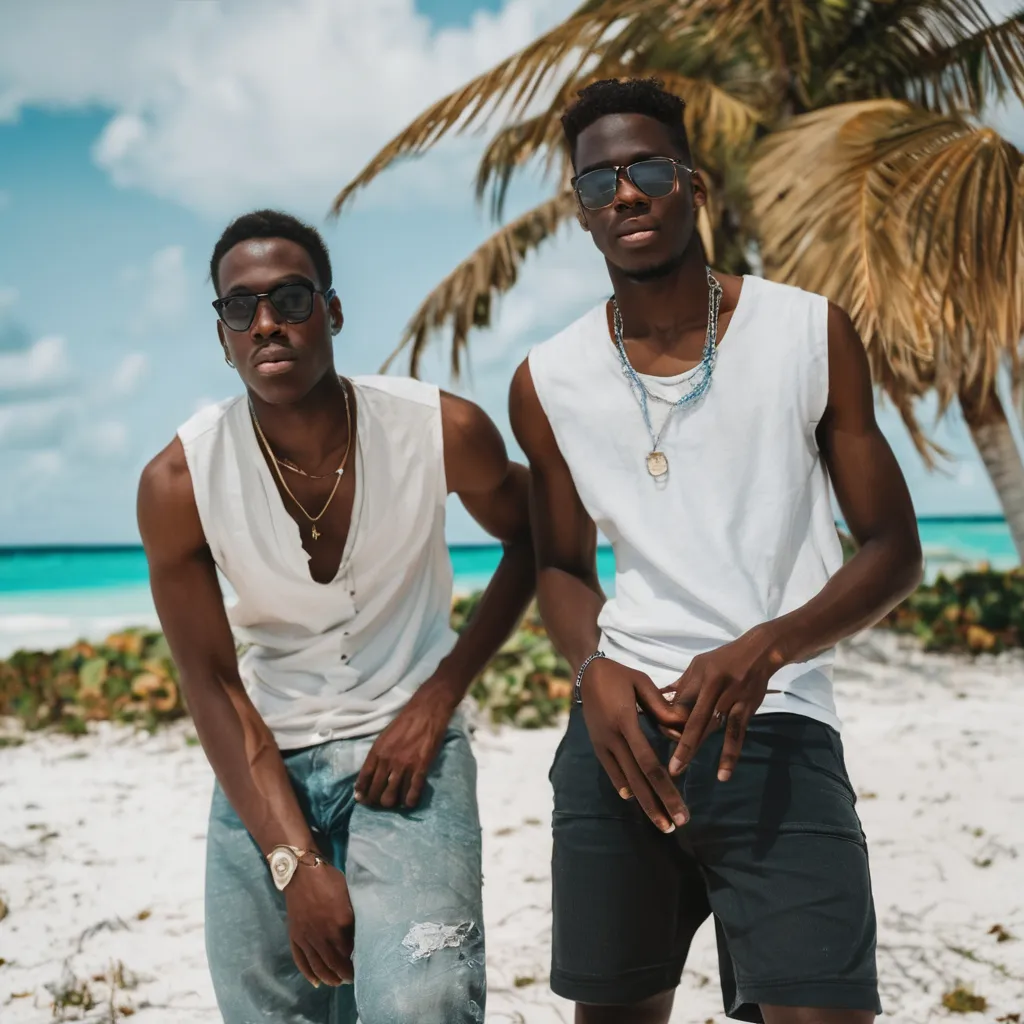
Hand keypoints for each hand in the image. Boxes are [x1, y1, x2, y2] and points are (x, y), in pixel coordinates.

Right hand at [285, 860, 354, 986]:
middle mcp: (321, 934)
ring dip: (328, 978)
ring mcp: (306, 937)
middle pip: (334, 964)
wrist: (301, 872)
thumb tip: (360, 935)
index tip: (363, 965)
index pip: (349, 951)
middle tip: (352, 979)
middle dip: (344, 975)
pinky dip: (308, 973)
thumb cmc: (330, 880)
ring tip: (337, 982)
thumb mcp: (349, 896)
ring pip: (317, 966)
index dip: (356, 961)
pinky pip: (301, 960)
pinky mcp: (295, 936)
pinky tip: (315, 982)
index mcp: (339, 923)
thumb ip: (354, 918)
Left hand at [354, 675, 457, 808]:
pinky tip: (409, 802)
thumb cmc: (405, 722)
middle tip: (380, 803)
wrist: (427, 711)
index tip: (362, 799)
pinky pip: (412, 792)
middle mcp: (387, 761)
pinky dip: (409, 801)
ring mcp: (404, 765)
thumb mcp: (384, 737)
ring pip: (392, 796)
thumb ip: (377, 756)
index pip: (363, 779)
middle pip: (376, 792)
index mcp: (376, 752)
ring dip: (392, 803)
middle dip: (376, 802)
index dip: (362, 793)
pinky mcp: (421, 767)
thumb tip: (369, 775)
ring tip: (395, 801)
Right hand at [579, 657, 689, 832]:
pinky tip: (635, 800)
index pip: (648, 763)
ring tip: (661, 823)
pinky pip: (612, 771)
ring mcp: (602, 744)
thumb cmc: (619, 675)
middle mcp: (612, 738)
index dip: (665, 789)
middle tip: (675, 827)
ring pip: (626, 780)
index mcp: (625, 722)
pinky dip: (624, 786)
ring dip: (644, 803)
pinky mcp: (597, 745)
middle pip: (639, 779)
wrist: (585, 673)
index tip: (680, 809)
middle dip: (658, 805)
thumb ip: (662, 707)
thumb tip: (681, 730)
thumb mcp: (642, 682)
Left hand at [666, 627, 783, 780]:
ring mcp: (733, 699)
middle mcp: (716, 688)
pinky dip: (730, 754)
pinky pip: (737, 734)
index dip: (670, 719)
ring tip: (684, 768)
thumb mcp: (699, 664)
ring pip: (712, 727)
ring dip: (696, 748)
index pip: (682, 701)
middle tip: (668, 764)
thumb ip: (683, 685)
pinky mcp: (747, 708)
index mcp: (701, 675)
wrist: (760, 651)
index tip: (658, 735)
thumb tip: (660, 700)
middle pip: (695, 718)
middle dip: (680, 742)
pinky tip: (723, 773)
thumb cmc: (724, 658)